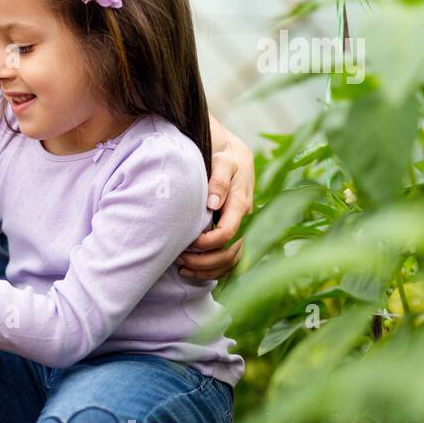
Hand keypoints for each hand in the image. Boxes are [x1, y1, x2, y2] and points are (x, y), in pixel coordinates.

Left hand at [179, 132, 254, 278]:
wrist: (231, 151)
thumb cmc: (221, 155)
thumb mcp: (221, 160)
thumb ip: (218, 179)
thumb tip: (213, 203)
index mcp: (240, 203)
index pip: (228, 232)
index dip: (208, 243)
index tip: (188, 243)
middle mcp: (244, 219)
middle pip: (231, 253)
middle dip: (206, 261)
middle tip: (179, 259)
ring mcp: (242, 227)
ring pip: (231, 261)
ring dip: (208, 270)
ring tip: (182, 268)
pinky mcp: (236, 232)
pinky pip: (229, 260)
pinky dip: (212, 270)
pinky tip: (191, 270)